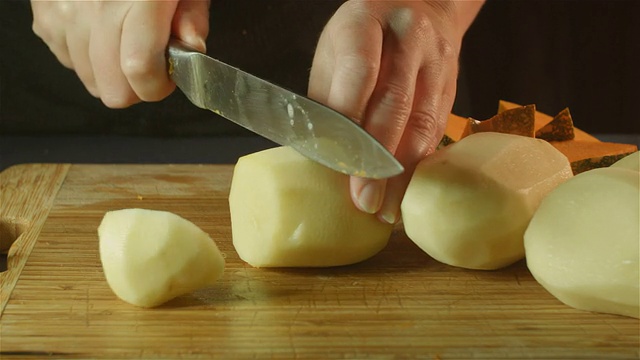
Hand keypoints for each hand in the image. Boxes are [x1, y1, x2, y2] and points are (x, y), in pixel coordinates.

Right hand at [31, 0, 209, 107]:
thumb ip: (192, 16)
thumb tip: (192, 47)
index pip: (140, 68)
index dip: (157, 86)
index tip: (167, 78)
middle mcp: (97, 6)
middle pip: (112, 88)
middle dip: (136, 87)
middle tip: (149, 63)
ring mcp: (65, 11)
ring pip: (89, 79)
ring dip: (110, 71)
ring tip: (124, 41)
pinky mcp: (45, 12)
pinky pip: (66, 59)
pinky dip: (85, 55)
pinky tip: (101, 32)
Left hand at [309, 0, 482, 223]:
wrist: (425, 4)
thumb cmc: (366, 33)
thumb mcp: (335, 50)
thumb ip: (330, 96)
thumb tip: (322, 155)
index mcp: (367, 20)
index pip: (360, 72)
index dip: (350, 120)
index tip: (338, 163)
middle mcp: (409, 37)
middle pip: (396, 103)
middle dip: (377, 159)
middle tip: (363, 200)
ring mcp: (437, 61)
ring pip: (424, 121)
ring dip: (404, 171)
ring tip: (387, 208)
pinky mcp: (452, 85)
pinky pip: (438, 129)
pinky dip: (420, 164)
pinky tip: (407, 190)